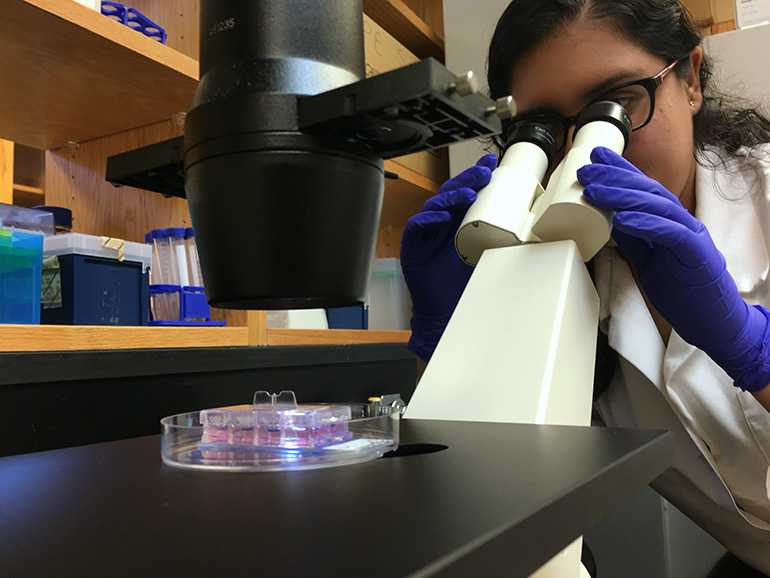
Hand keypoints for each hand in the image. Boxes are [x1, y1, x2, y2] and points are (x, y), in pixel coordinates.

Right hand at [400, 154, 497, 361]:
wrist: (448, 311)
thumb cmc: (465, 285)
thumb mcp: (489, 256)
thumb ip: (500, 238)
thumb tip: (530, 226)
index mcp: (459, 222)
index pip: (467, 193)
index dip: (477, 176)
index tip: (493, 164)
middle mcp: (442, 224)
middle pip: (450, 193)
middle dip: (467, 180)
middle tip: (484, 172)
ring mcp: (426, 235)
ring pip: (434, 206)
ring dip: (451, 197)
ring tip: (469, 193)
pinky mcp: (413, 248)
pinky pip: (416, 228)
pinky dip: (428, 220)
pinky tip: (442, 217)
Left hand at [577, 146, 769, 391]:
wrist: (713, 321)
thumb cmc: (682, 291)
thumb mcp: (648, 260)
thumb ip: (632, 238)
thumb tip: (609, 219)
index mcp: (669, 222)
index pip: (642, 189)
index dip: (619, 171)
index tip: (595, 158)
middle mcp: (681, 222)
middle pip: (646, 191)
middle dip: (614, 176)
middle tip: (587, 169)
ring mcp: (690, 235)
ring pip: (656, 206)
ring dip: (622, 196)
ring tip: (595, 191)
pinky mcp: (695, 253)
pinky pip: (670, 233)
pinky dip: (646, 223)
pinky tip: (623, 218)